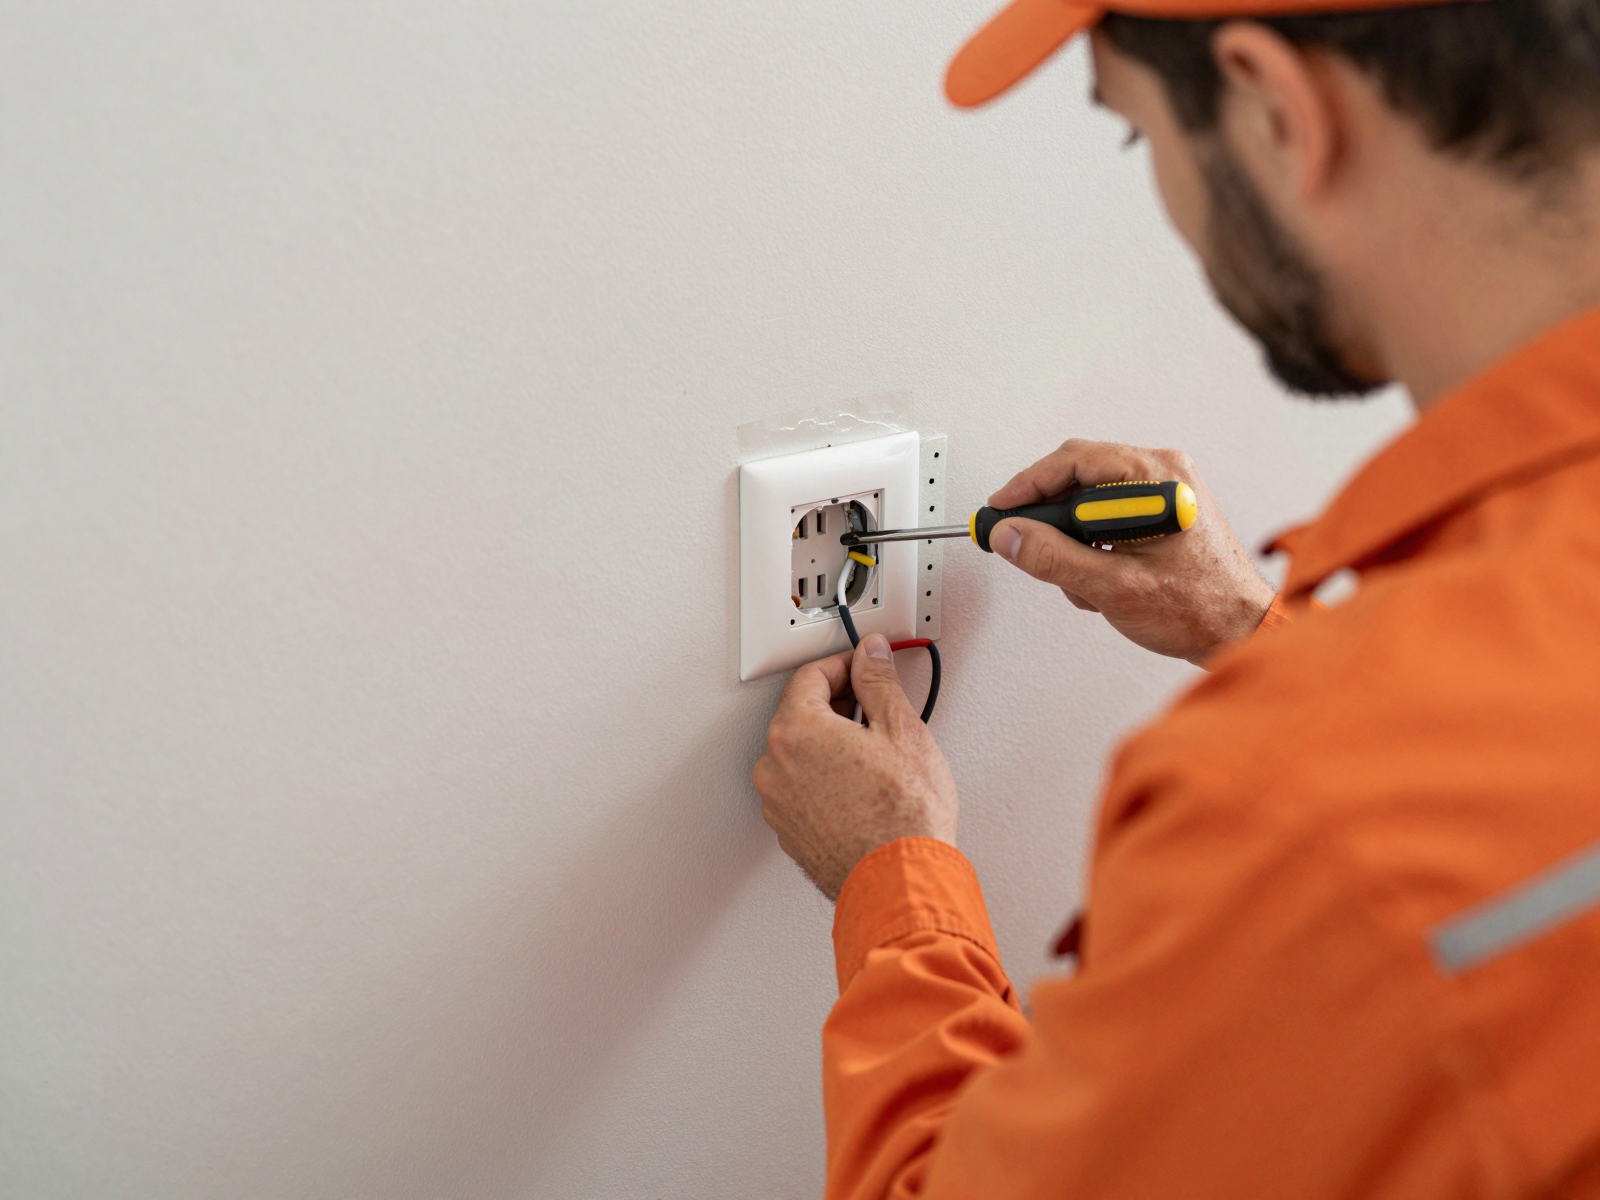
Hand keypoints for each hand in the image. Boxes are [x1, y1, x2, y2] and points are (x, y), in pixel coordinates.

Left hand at [753, 634, 958, 900]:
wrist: (900, 882)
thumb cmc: (903, 817)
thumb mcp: (902, 731)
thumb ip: (879, 682)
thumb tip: (871, 656)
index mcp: (796, 732)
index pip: (810, 675)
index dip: (843, 665)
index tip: (864, 667)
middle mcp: (775, 766)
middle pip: (799, 714)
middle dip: (837, 704)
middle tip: (875, 708)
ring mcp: (778, 804)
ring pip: (799, 754)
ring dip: (830, 743)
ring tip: (873, 754)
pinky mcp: (789, 832)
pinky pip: (801, 788)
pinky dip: (824, 777)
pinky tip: (860, 786)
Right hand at [987, 439, 1273, 665]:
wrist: (1241, 632)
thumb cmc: (1200, 608)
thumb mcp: (1112, 586)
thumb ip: (1053, 558)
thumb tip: (1009, 536)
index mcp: (1156, 477)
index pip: (1074, 461)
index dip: (1028, 485)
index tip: (1000, 509)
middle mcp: (1163, 475)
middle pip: (1079, 478)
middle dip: (1051, 521)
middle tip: (1024, 546)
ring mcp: (1164, 493)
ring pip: (1090, 502)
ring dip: (1073, 542)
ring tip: (1082, 582)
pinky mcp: (1162, 514)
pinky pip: (1108, 516)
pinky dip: (1092, 547)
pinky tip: (1101, 580)